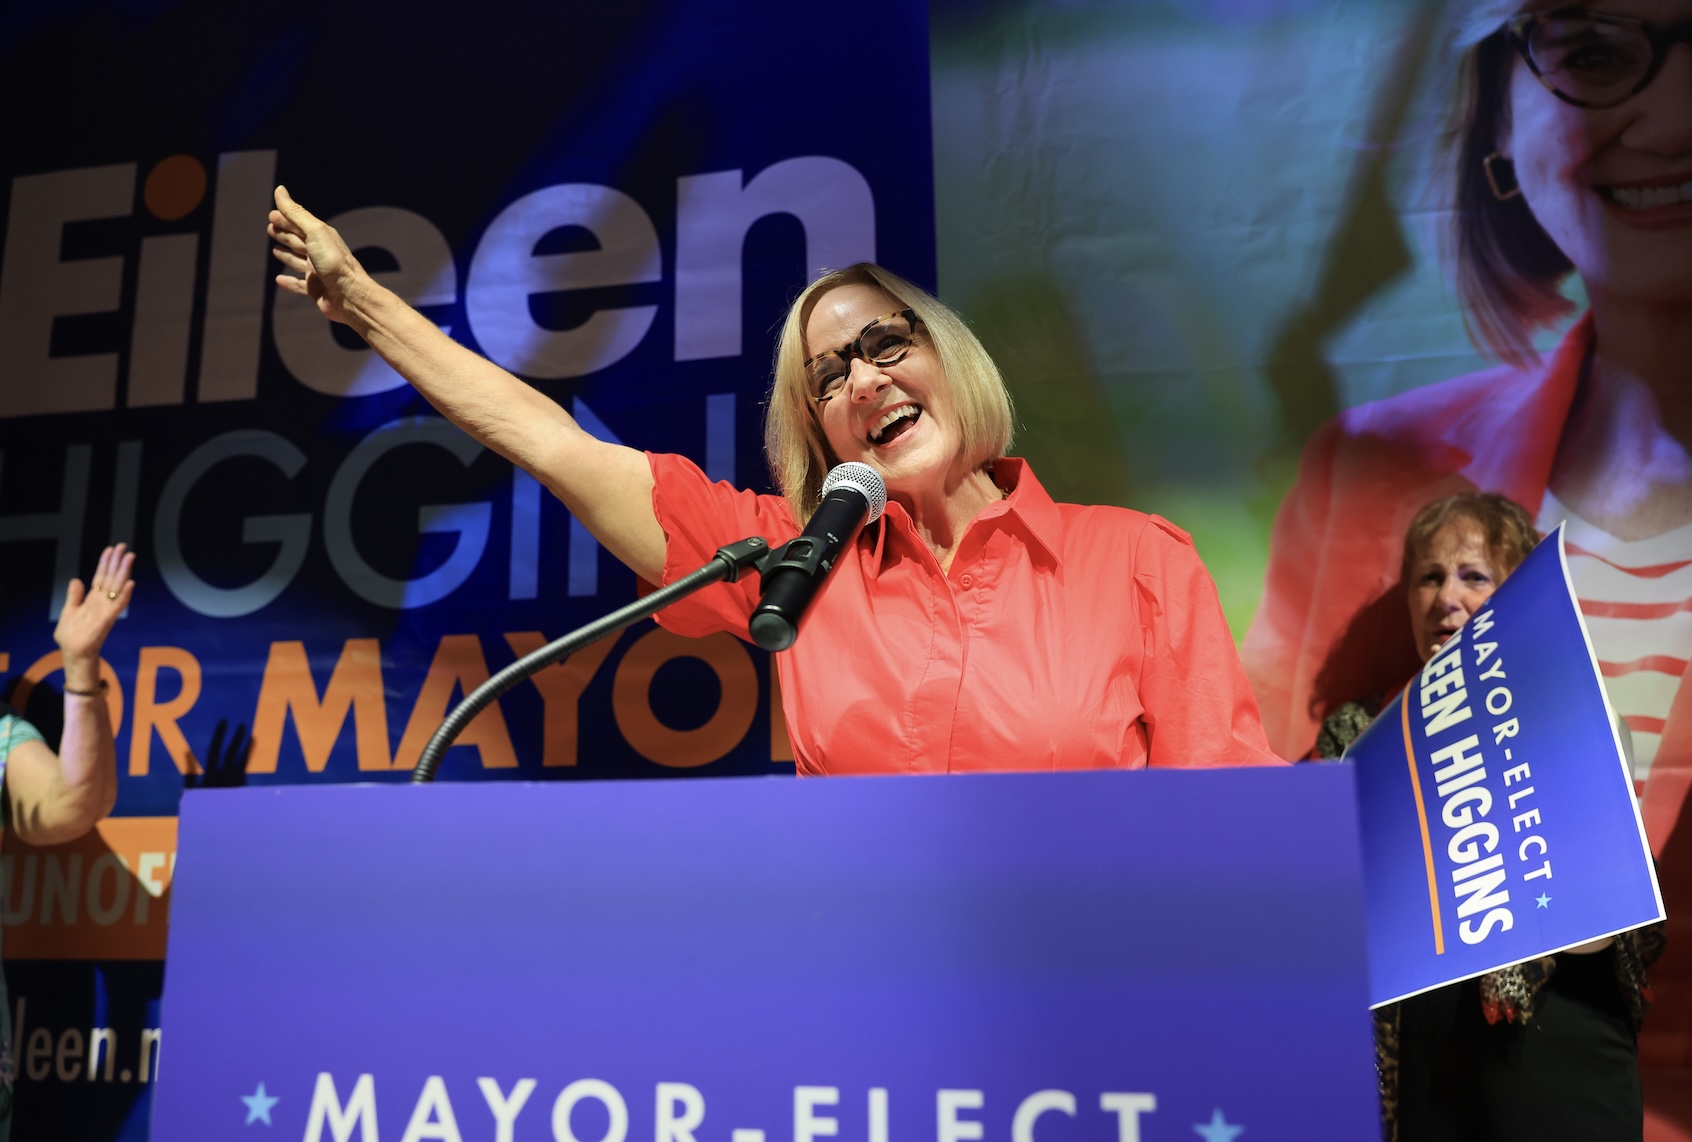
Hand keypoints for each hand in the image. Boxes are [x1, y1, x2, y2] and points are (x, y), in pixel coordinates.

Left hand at [54, 543, 134, 686]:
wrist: (73, 654)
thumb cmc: (71, 637)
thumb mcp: (68, 612)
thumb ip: (74, 596)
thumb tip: (77, 580)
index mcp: (93, 600)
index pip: (101, 577)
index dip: (105, 563)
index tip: (111, 549)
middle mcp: (102, 602)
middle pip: (111, 578)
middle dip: (117, 562)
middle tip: (124, 547)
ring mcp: (106, 610)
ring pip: (117, 587)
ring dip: (124, 572)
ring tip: (130, 558)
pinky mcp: (107, 621)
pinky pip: (118, 606)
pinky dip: (125, 595)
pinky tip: (131, 584)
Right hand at [269, 185, 366, 328]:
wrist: (351, 296)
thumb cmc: (335, 263)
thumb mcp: (315, 232)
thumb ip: (296, 213)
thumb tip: (280, 190)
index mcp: (321, 237)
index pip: (298, 224)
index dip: (285, 218)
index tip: (272, 214)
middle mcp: (319, 253)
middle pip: (297, 240)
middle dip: (284, 233)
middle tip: (271, 228)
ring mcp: (317, 272)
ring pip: (297, 261)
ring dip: (287, 255)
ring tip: (275, 250)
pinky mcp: (314, 290)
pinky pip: (298, 285)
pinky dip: (288, 282)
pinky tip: (279, 280)